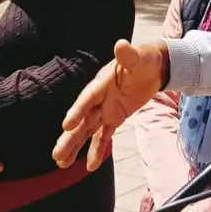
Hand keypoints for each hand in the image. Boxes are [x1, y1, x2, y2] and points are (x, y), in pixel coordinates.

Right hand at [53, 39, 167, 170]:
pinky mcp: (114, 118)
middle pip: (82, 120)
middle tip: (56, 154)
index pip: (87, 99)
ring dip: (76, 147)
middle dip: (70, 138)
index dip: (77, 111)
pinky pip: (103, 136)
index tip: (67, 126)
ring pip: (87, 131)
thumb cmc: (144, 60)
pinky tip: (90, 167)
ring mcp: (105, 109)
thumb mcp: (138, 57)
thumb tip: (121, 44)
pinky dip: (97, 150)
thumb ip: (129, 55)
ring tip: (61, 164)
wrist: (153, 68)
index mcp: (101, 83)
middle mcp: (99, 98)